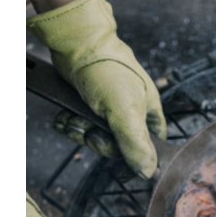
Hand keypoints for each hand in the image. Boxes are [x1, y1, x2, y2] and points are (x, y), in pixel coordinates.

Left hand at [27, 0, 165, 177]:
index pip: (150, 147)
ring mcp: (105, 108)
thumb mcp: (126, 111)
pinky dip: (68, 124)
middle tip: (92, 132)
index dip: (136, 159)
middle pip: (116, 147)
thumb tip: (148, 172)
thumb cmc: (107, 70)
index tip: (123, 167)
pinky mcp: (84, 104)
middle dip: (99, 142)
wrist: (76, 44)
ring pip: (93, 137)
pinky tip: (65, 116)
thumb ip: (136, 144)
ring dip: (80, 132)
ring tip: (75, 119)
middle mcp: (129, 112)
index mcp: (148, 113)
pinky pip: (77, 126)